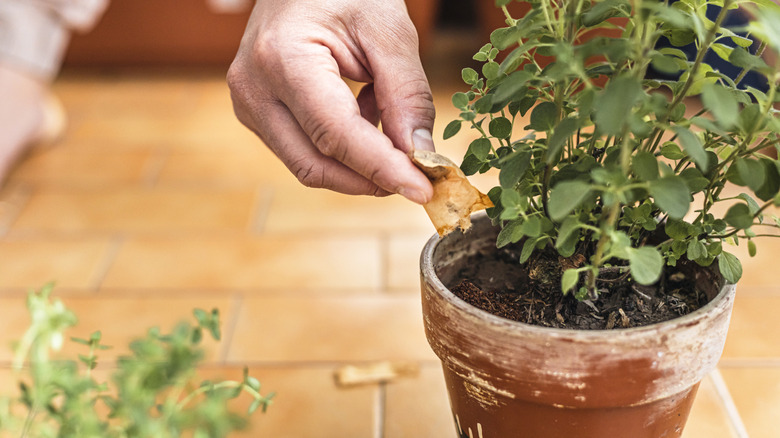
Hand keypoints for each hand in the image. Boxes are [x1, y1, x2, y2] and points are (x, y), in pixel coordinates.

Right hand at [227, 0, 435, 203]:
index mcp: (282, 58)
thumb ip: (406, 93)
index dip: (381, 168)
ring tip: (386, 114)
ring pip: (309, 164)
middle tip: (419, 175)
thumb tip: (419, 154)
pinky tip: (364, 109)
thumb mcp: (388, 29)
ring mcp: (250, 104)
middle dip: (370, 178)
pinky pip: (304, 150)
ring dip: (358, 161)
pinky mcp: (259, 113)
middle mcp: (254, 89)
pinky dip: (344, 147)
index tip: (423, 190)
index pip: (335, 135)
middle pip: (315, 164)